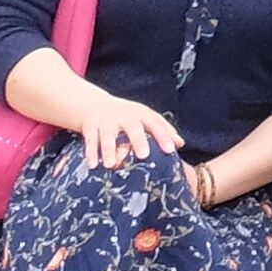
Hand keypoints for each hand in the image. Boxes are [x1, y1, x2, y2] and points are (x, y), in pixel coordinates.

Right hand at [66, 90, 186, 168]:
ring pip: (108, 136)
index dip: (164, 136)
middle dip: (138, 140)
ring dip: (109, 150)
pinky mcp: (91, 128)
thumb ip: (163, 130)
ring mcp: (106, 122)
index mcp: (142, 114)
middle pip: (133, 128)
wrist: (95, 105)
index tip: (171, 150)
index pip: (156, 123)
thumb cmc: (128, 117)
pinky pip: (90, 141)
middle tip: (144, 155)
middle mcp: (124, 117)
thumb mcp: (145, 119)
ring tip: (111, 165)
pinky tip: (93, 165)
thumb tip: (181, 144)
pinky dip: (91, 153)